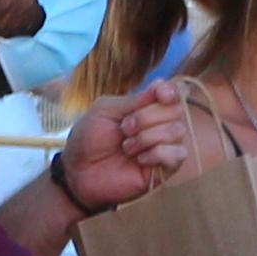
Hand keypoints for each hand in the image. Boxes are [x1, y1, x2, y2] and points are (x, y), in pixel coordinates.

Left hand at [62, 89, 192, 211]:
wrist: (78, 171)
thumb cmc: (89, 138)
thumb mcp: (105, 110)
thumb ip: (134, 100)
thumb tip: (163, 84)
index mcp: (146, 107)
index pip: (173, 94)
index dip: (171, 91)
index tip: (160, 94)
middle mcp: (159, 125)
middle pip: (176, 110)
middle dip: (147, 117)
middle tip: (124, 128)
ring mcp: (164, 147)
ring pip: (177, 131)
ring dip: (147, 137)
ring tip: (127, 147)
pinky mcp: (165, 169)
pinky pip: (177, 154)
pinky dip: (158, 154)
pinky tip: (140, 160)